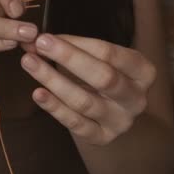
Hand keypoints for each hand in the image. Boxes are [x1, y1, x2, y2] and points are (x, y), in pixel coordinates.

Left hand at [20, 34, 156, 145]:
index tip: (46, 36)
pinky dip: (55, 108)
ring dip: (53, 80)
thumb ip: (74, 47)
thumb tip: (38, 40)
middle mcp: (137, 98)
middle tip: (39, 44)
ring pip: (84, 101)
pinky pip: (76, 124)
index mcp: (143, 71)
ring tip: (30, 63)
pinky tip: (37, 93)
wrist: (114, 111)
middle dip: (68, 58)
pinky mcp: (103, 138)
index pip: (109, 53)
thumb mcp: (98, 58)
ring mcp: (121, 121)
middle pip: (102, 77)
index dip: (76, 44)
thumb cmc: (103, 75)